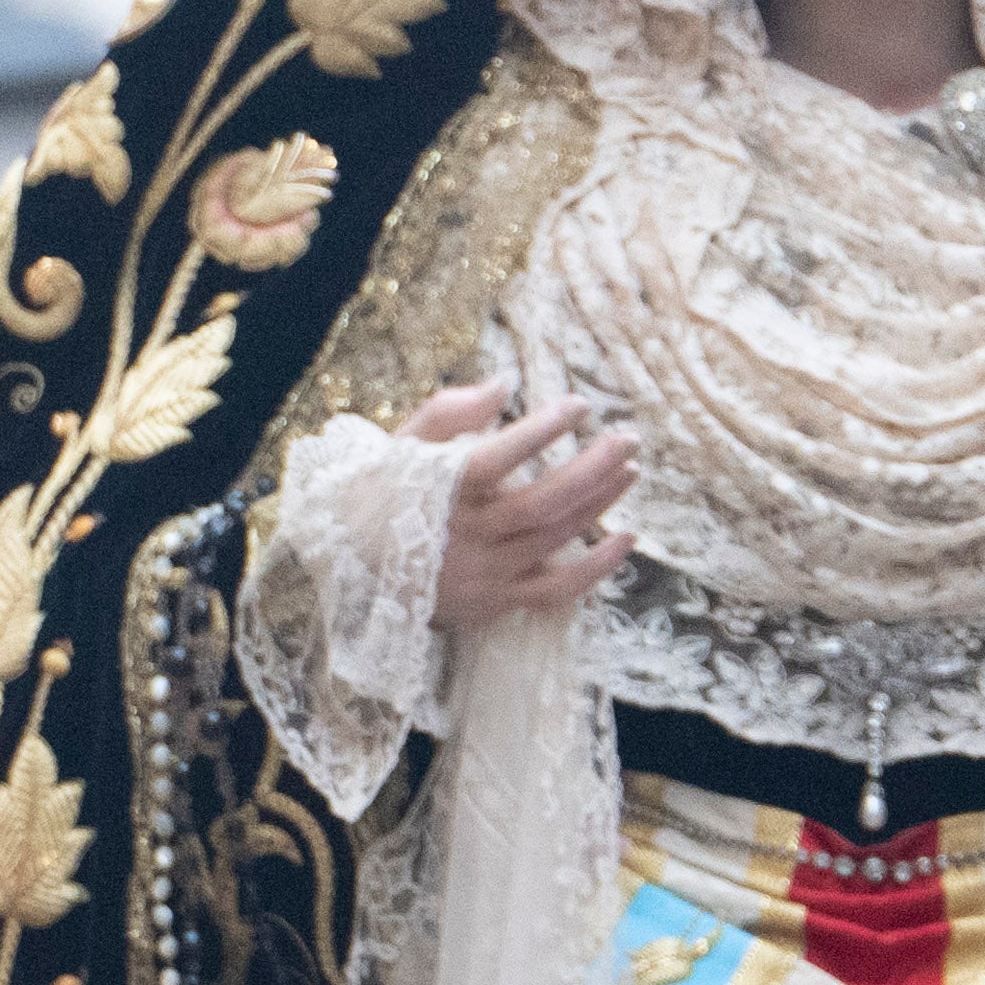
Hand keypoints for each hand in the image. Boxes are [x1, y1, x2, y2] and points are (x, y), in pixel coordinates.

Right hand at [411, 381, 637, 638]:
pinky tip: (627, 537)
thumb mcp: (405, 443)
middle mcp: (464, 534)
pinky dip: (596, 568)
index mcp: (439, 489)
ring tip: (630, 468)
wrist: (354, 562)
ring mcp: (484, 572)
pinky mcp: (497, 600)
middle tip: (628, 438)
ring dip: (598, 502)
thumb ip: (450, 411)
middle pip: (541, 501)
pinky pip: (556, 590)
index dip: (542, 431)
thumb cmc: (390, 489)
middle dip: (592, 467)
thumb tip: (504, 384)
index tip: (580, 405)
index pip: (496, 458)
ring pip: (553, 537)